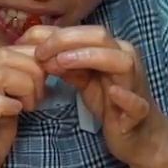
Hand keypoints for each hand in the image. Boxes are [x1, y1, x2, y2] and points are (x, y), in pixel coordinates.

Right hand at [0, 45, 45, 167]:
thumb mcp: (5, 108)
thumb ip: (16, 85)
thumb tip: (43, 64)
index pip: (5, 50)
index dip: (33, 60)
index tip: (46, 81)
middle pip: (4, 55)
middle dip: (33, 72)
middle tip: (41, 96)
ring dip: (26, 86)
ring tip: (31, 106)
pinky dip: (12, 105)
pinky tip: (19, 114)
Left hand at [27, 25, 167, 167]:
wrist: (137, 135)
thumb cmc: (110, 104)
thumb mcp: (83, 80)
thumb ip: (65, 64)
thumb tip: (38, 51)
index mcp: (112, 50)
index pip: (85, 31)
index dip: (56, 34)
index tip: (28, 42)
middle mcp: (126, 59)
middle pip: (100, 37)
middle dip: (67, 40)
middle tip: (39, 53)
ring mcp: (135, 84)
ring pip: (121, 61)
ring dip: (90, 57)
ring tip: (61, 63)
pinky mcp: (139, 111)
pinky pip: (137, 102)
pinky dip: (125, 96)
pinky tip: (112, 93)